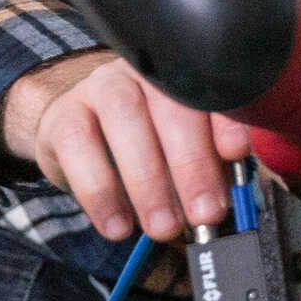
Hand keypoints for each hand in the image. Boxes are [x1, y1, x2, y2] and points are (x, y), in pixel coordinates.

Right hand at [0, 50, 254, 242]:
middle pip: (171, 105)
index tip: (236, 154)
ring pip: (125, 119)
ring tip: (164, 227)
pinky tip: (118, 225)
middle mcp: (145, 73)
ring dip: (148, 180)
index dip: (226, 120)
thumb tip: (236, 200)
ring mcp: (101, 88)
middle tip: (205, 213)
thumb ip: (214, 166)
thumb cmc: (148, 144)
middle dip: (192, 163)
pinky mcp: (64, 117)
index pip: (212, 91)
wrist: (78, 133)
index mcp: (187, 76)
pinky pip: (79, 148)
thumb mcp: (187, 153)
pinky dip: (101, 193)